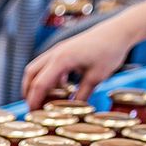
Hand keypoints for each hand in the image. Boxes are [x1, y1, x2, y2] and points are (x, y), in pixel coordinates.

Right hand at [22, 17, 141, 108]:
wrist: (118, 31)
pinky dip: (47, 77)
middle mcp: (55, 53)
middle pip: (30, 74)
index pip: (39, 84)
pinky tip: (59, 88)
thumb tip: (72, 111)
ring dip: (35, 84)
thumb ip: (82, 95)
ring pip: (36, 68)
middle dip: (28, 92)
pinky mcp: (63, 49)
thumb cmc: (109, 51)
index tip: (33, 114)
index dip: (34, 101)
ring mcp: (58, 50)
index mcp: (61, 60)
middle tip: (33, 108)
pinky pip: (47, 64)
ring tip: (42, 100)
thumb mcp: (96, 77)